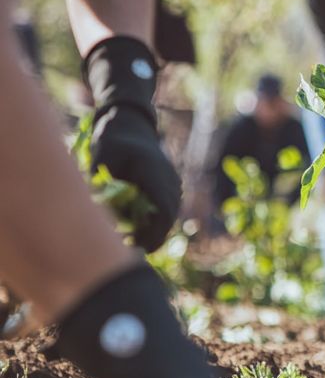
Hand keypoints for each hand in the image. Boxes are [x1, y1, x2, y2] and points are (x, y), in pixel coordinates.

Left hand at [90, 104, 180, 250]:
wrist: (130, 125)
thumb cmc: (112, 142)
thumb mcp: (101, 160)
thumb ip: (103, 186)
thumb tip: (99, 215)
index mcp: (154, 172)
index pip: (163, 211)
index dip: (153, 233)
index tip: (137, 248)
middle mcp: (168, 178)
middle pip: (168, 216)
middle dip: (153, 236)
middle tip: (132, 252)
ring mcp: (172, 181)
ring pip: (170, 213)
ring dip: (155, 229)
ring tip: (133, 242)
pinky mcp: (169, 184)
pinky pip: (167, 207)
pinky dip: (155, 220)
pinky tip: (137, 227)